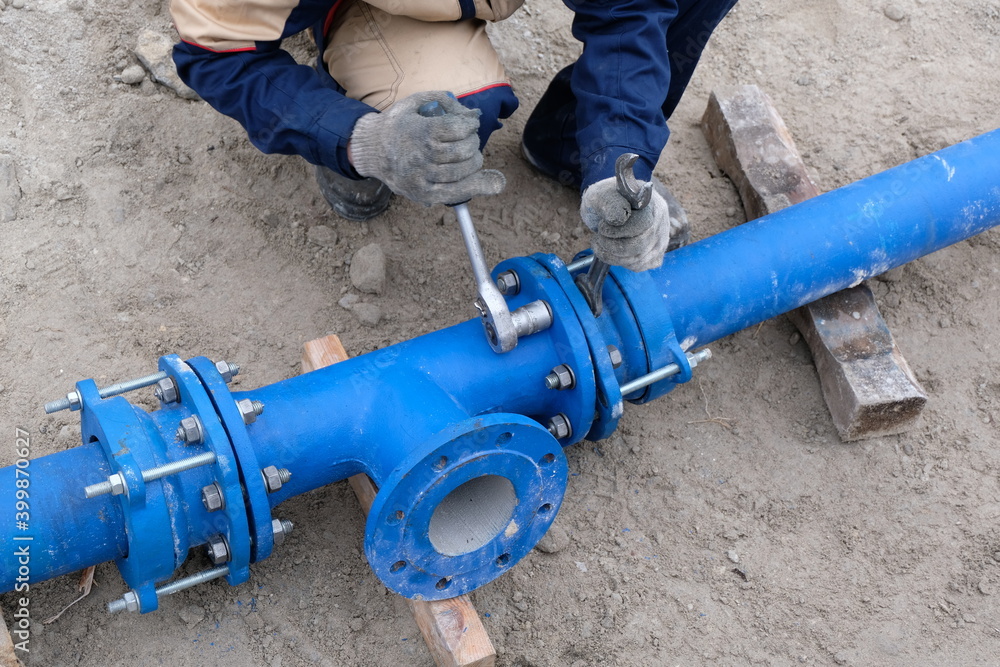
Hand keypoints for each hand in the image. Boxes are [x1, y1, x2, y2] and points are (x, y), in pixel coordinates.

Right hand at [349, 91, 504, 205]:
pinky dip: (477, 187)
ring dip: (474, 161)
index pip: (459, 129)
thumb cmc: (398, 124)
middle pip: (464, 151)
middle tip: (469, 139)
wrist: (371, 149)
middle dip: (473, 142)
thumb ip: (445, 103)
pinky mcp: (424, 193)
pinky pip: (457, 192)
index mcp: (420, 132)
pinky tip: (490, 183)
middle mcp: (422, 156)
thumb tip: (474, 114)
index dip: (470, 125)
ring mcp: (423, 177)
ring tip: (470, 155)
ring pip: (464, 171)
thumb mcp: (416, 103)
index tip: (470, 123)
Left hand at [580, 176, 671, 271]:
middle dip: (612, 245)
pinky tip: (610, 251)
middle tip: (599, 237)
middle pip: (641, 245)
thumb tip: (619, 217)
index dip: (619, 230)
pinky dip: (620, 262)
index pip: (643, 223)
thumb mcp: (600, 194)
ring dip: (612, 256)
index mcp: (652, 203)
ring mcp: (660, 240)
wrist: (609, 206)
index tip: (601, 227)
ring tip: (600, 243)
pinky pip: (639, 266)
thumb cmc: (605, 199)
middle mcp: (661, 222)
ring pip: (638, 260)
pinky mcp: (655, 255)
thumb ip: (608, 202)